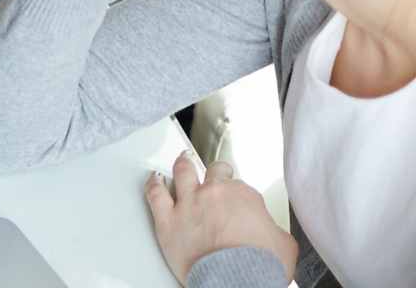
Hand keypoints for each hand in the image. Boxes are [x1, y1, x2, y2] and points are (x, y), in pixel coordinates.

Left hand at [145, 153, 296, 283]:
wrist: (237, 281)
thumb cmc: (260, 266)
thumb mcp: (284, 243)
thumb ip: (272, 229)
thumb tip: (269, 233)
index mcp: (243, 196)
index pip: (240, 187)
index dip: (240, 194)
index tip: (239, 200)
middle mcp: (213, 193)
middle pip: (213, 172)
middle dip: (217, 171)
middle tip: (217, 173)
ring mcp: (188, 204)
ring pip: (182, 173)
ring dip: (183, 165)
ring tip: (182, 161)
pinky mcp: (167, 221)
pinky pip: (155, 194)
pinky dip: (153, 184)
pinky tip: (154, 179)